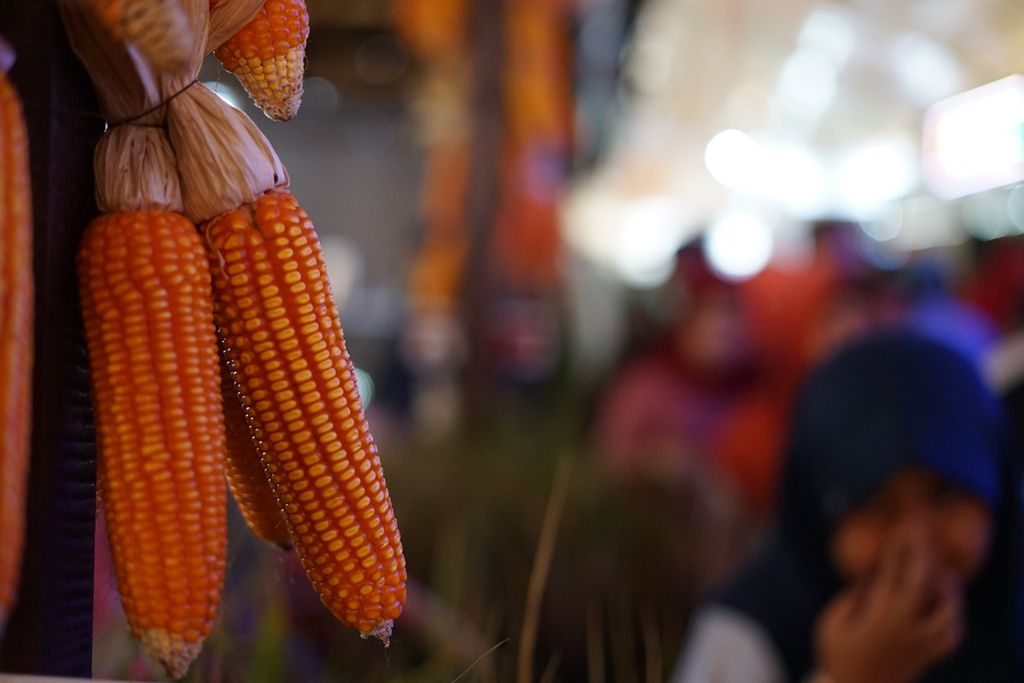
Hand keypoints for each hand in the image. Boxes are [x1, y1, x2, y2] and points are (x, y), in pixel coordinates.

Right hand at [815, 537, 963, 682]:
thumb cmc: (835, 655)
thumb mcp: (831, 623)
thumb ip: (849, 598)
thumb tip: (869, 578)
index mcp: (876, 617)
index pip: (889, 575)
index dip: (895, 552)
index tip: (898, 534)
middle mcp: (902, 629)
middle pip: (920, 585)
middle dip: (922, 557)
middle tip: (923, 539)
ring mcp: (918, 645)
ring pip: (946, 613)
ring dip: (948, 591)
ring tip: (946, 575)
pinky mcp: (926, 657)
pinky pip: (949, 638)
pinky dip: (953, 621)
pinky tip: (948, 608)